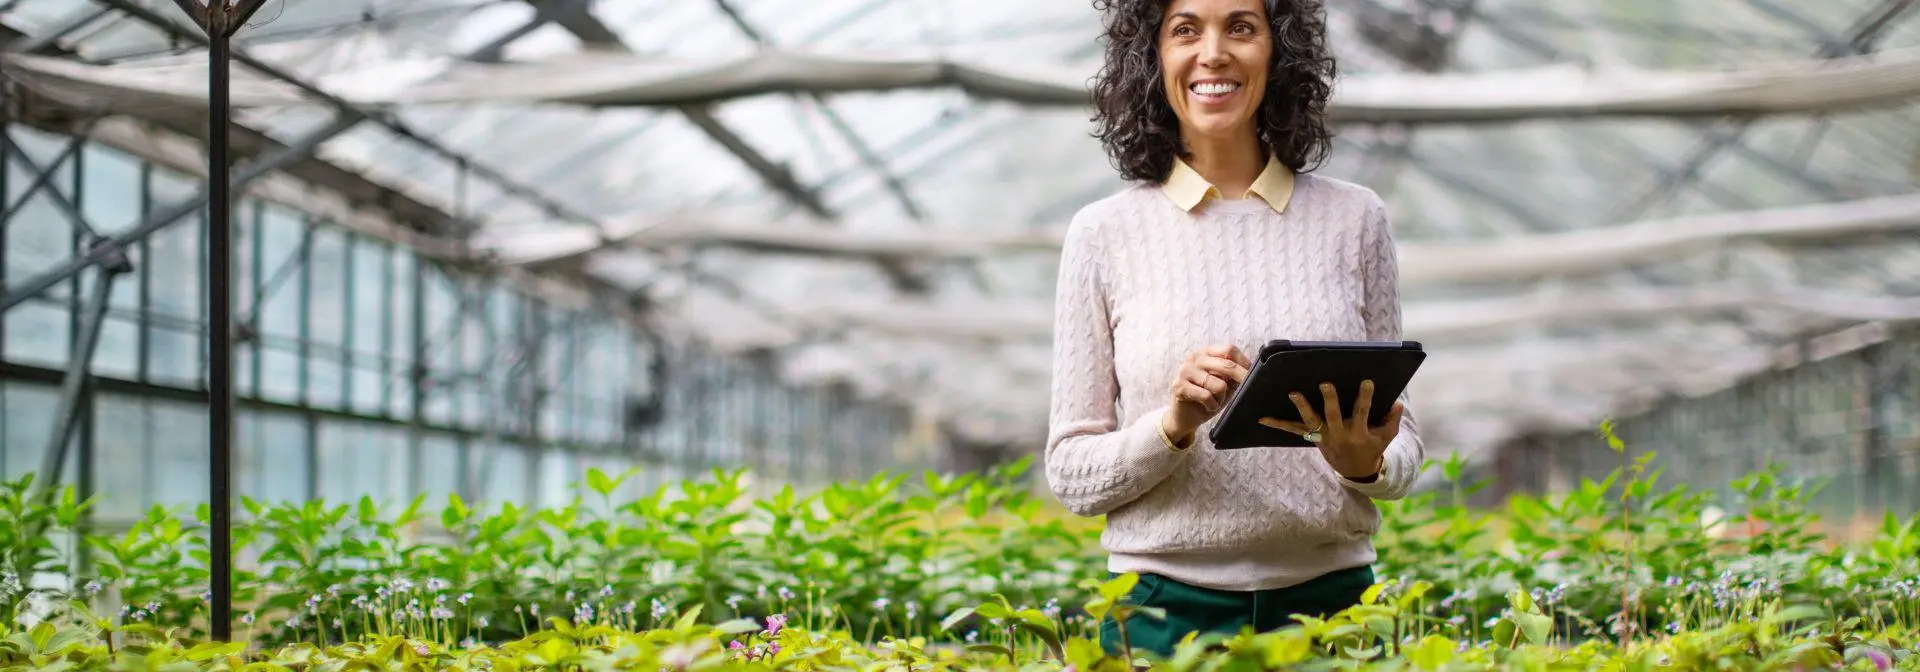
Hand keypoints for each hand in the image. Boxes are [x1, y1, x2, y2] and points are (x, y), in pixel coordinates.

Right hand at [1162, 344, 1250, 444]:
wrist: (1185, 416)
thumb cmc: (1206, 397)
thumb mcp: (1224, 383)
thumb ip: (1233, 375)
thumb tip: (1251, 372)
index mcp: (1206, 352)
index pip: (1229, 349)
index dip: (1243, 362)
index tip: (1252, 374)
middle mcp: (1194, 357)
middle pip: (1226, 364)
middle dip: (1240, 378)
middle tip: (1246, 389)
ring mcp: (1185, 370)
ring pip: (1218, 384)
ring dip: (1221, 397)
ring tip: (1215, 401)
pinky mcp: (1179, 386)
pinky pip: (1206, 396)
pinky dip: (1212, 405)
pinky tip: (1207, 406)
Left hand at [1259, 380, 1402, 479]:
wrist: (1355, 470)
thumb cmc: (1372, 448)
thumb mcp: (1385, 437)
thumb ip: (1391, 421)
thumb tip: (1397, 403)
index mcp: (1359, 433)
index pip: (1363, 412)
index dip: (1365, 398)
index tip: (1367, 382)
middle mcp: (1339, 435)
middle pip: (1333, 416)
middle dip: (1330, 400)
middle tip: (1325, 384)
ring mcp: (1323, 437)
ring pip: (1311, 422)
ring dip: (1302, 407)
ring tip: (1293, 393)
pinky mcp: (1313, 438)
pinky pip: (1293, 431)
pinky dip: (1278, 424)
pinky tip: (1262, 418)